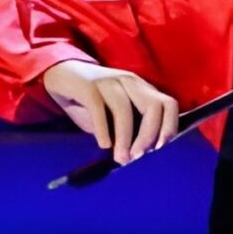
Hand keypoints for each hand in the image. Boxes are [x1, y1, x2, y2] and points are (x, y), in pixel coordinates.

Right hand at [42, 59, 178, 164]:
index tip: (160, 149)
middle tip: (138, 157)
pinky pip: (98, 108)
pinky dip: (103, 129)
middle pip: (153, 106)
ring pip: (124, 109)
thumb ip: (128, 129)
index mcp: (142, 89)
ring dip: (124, 138)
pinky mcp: (88, 85)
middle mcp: (130, 82)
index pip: (169, 104)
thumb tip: (138, 156)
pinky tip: (104, 145)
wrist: (62, 75)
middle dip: (149, 135)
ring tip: (120, 158)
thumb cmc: (93, 102)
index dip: (169, 127)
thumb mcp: (114, 115)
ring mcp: (109, 81)